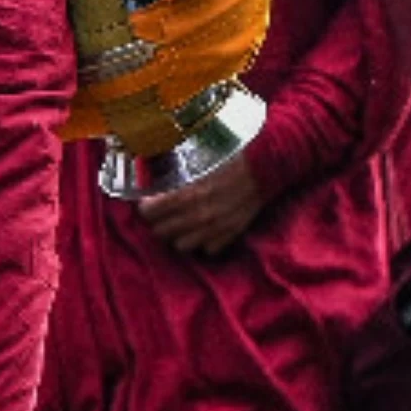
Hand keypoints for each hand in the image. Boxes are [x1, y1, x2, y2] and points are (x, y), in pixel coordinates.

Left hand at [135, 155, 265, 254]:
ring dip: (179, 235)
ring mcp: (214, 229)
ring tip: (183, 225)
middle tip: (164, 214)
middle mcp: (197, 216)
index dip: (146, 207)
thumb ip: (178, 183)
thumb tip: (158, 189)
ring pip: (180, 245)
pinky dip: (204, 242)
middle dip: (159, 222)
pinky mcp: (230, 235)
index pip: (150, 211)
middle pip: (161, 231)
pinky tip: (205, 231)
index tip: (149, 203)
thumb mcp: (199, 166)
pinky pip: (207, 249)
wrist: (264, 168)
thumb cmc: (232, 161)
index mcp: (187, 195)